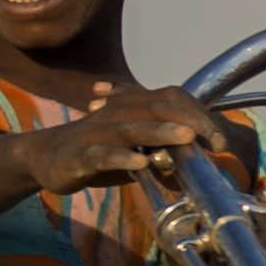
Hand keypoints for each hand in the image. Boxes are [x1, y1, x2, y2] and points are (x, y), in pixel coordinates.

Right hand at [23, 81, 235, 195]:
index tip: (220, 140)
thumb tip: (199, 166)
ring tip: (186, 137)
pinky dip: (122, 157)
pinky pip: (102, 154)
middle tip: (215, 140)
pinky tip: (140, 162)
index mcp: (132, 109)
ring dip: (161, 132)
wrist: (45, 157)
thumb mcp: (134, 151)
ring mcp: (97, 133)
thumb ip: (163, 154)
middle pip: (157, 107)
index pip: (171, 100)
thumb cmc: (97, 153)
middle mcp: (117, 114)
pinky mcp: (80, 155)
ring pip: (132, 128)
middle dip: (190, 121)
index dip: (199, 114)